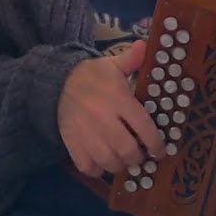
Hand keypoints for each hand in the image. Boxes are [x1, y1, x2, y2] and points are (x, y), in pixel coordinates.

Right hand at [57, 40, 162, 177]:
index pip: (143, 127)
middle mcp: (103, 118)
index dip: (155, 144)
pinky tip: (101, 162)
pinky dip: (97, 170)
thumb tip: (146, 46)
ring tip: (122, 160)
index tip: (159, 151)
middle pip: (128, 150)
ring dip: (120, 165)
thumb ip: (131, 60)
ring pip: (110, 162)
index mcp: (117, 99)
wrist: (55, 83)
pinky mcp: (72, 143)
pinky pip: (88, 167)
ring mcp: (86, 133)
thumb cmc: (90, 76)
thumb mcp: (111, 65)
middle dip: (138, 158)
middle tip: (139, 155)